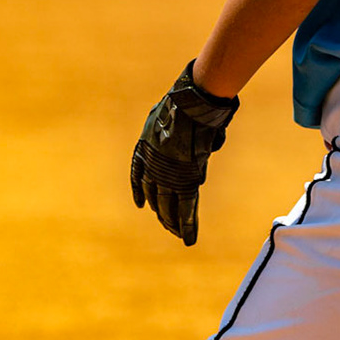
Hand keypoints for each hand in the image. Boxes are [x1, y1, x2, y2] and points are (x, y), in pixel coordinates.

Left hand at [130, 62, 238, 244]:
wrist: (190, 103)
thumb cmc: (186, 103)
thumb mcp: (171, 115)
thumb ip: (179, 130)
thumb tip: (202, 138)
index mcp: (145, 147)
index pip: (138, 175)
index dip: (140, 191)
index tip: (142, 205)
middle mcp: (152, 164)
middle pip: (154, 194)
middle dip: (160, 210)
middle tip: (167, 225)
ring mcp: (167, 174)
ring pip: (168, 205)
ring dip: (172, 222)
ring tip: (177, 234)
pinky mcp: (185, 180)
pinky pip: (185, 207)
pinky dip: (187, 223)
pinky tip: (188, 237)